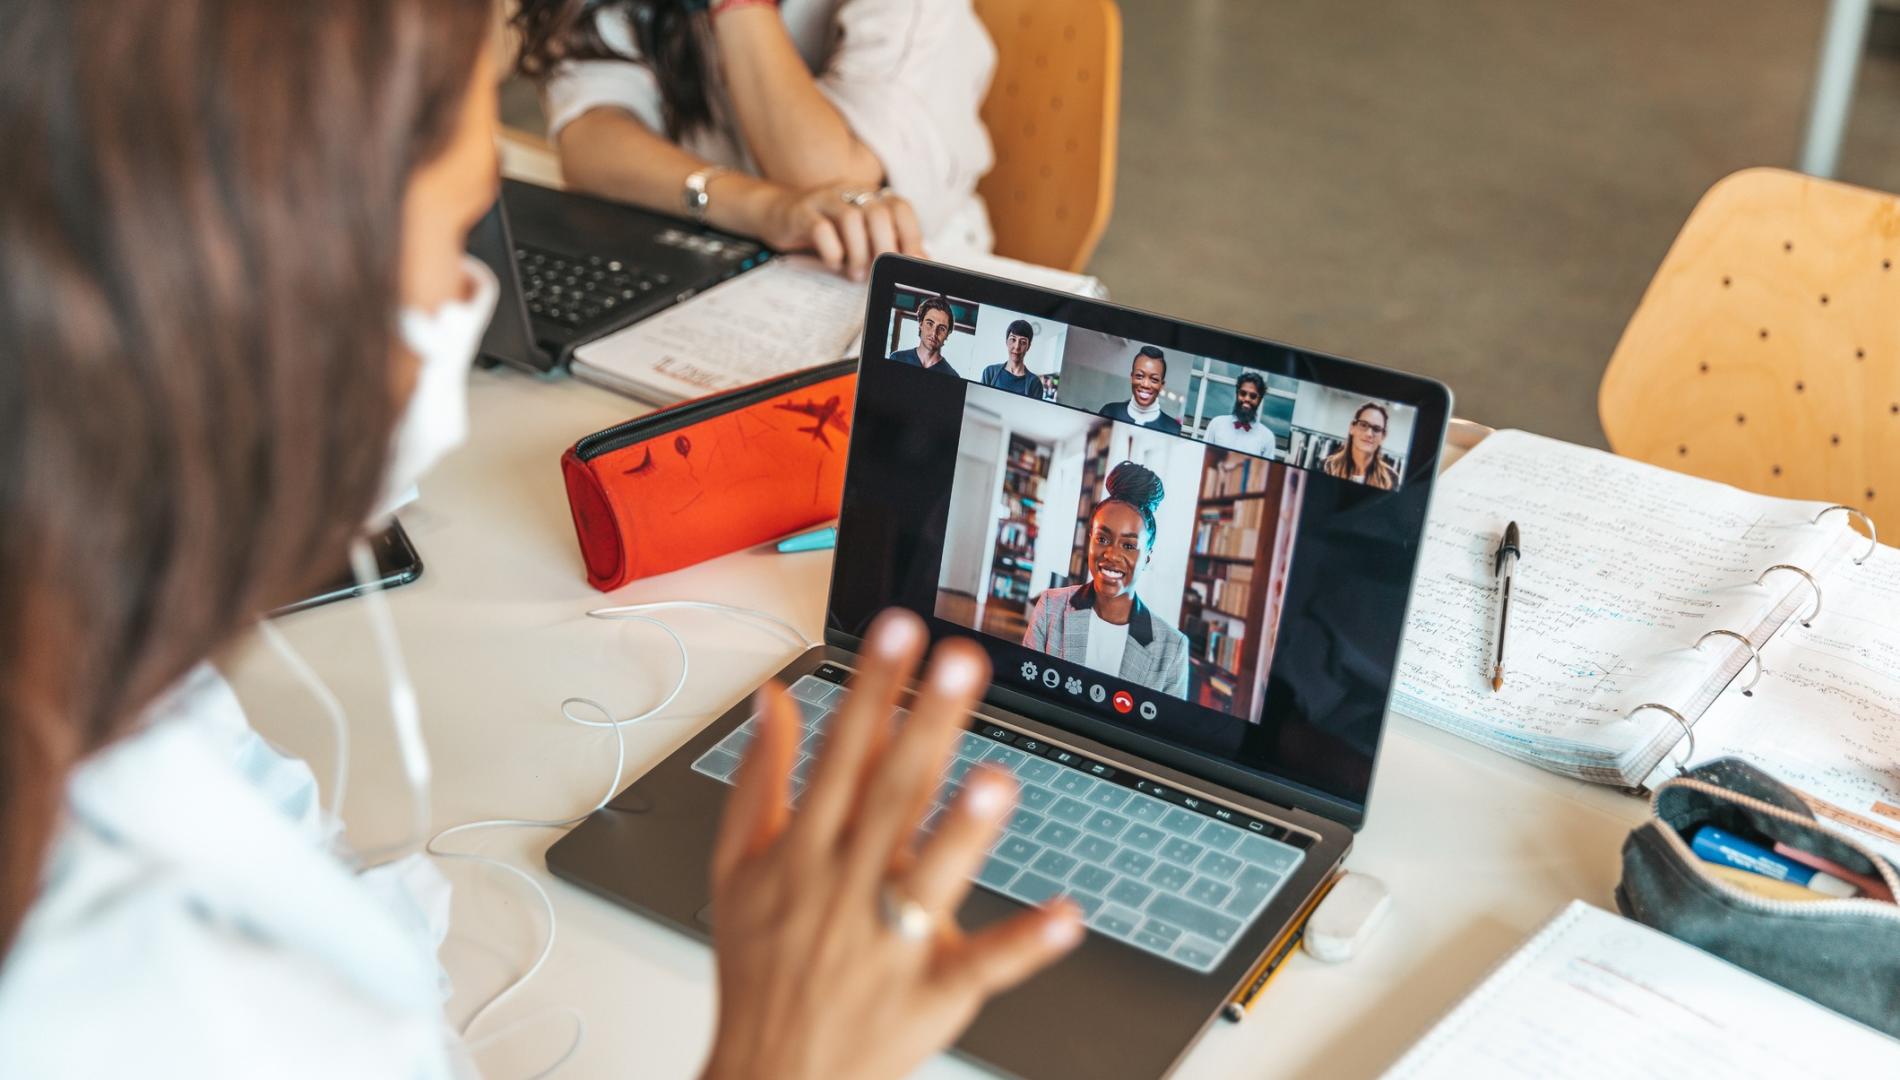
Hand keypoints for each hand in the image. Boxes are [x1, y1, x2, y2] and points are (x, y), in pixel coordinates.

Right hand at [702, 610, 1083, 1079]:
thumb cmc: (760, 967)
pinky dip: (1022, 945)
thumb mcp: (738, 866)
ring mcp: (890, 943)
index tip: (901, 630)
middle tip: (962, 663)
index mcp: (805, 850)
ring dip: (965, 831)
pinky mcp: (931, 994)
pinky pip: (982, 968)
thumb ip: (757, 778)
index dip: (872, 688)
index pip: (842, 752)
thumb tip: (771, 701)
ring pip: (931, 878)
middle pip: (893, 797)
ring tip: (997, 781)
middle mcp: (848, 887)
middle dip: (926, 726)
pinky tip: (1064, 916)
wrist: (771, 1076)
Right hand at [755, 183, 925, 280]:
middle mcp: (849, 192)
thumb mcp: (859, 234)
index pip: (899, 207)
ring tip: (856, 273)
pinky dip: (831, 251)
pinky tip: (833, 264)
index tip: (910, 261)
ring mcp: (824, 200)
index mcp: (868, 196)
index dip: (910, 233)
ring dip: (858, 252)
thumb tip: (922, 259)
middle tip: (879, 271)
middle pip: (877, 213)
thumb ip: (888, 243)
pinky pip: (820, 229)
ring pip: (850, 219)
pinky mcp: (802, 212)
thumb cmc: (825, 228)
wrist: (778, 213)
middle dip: (883, 247)